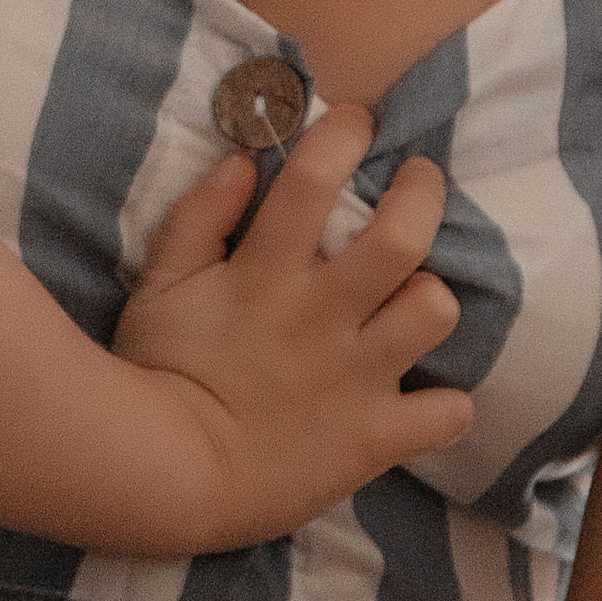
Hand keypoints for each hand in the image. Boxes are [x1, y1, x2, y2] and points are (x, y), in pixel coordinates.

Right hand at [112, 108, 473, 534]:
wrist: (164, 477)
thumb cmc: (156, 371)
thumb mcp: (159, 284)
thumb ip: (198, 217)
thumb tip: (243, 161)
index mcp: (267, 273)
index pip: (315, 178)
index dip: (344, 134)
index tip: (355, 122)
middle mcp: (321, 317)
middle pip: (403, 237)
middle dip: (422, 194)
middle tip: (418, 182)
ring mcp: (354, 377)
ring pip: (435, 312)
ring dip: (432, 297)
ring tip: (414, 298)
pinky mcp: (372, 437)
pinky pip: (445, 414)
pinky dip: (444, 404)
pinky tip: (423, 396)